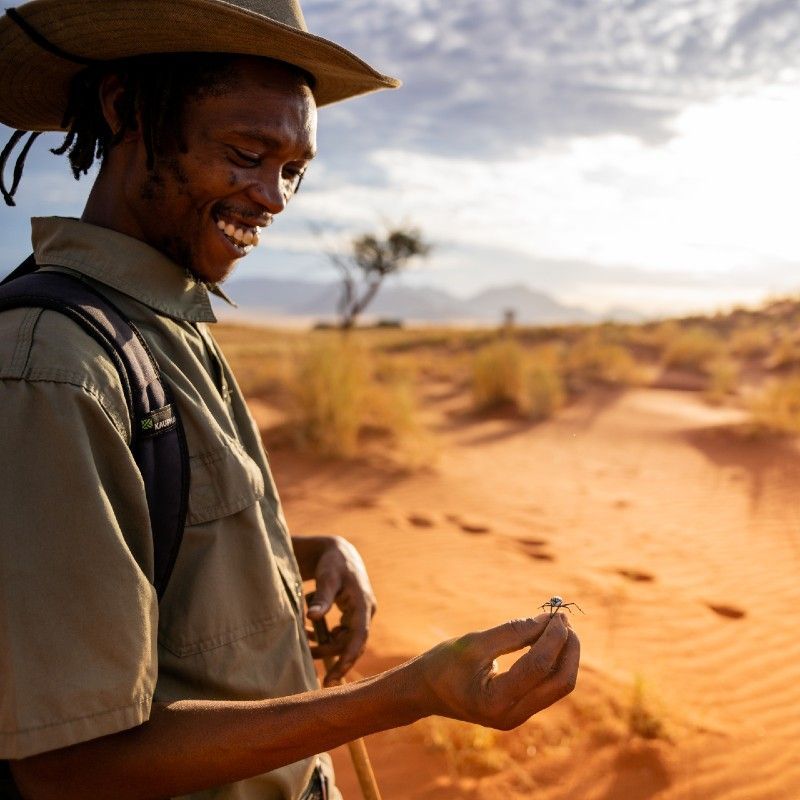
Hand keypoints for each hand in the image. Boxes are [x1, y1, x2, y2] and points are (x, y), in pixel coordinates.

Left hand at [295, 536, 376, 685]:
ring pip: (345, 639)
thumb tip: (312, 617)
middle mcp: (365, 612)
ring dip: (326, 645)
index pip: (359, 637)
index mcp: (363, 604)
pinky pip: (341, 632)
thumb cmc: (333, 563)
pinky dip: (326, 636)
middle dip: (332, 656)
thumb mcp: (327, 578)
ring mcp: (360, 614)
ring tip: (306, 648)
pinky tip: (309, 633)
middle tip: (309, 664)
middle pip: (352, 643)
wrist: (339, 551)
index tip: (334, 675)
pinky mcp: (352, 614)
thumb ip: (322, 598)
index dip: (348, 657)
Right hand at [412, 613, 578, 729]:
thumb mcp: (475, 642)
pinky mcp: (519, 710)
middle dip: (568, 649)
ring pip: (558, 686)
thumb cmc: (444, 663)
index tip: (558, 614)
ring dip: (564, 655)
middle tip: (564, 620)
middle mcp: (512, 716)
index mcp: (496, 701)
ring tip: (559, 626)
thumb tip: (549, 620)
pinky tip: (548, 640)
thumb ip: (513, 632)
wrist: (425, 691)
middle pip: (560, 683)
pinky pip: (547, 686)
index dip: (553, 638)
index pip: (539, 667)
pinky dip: (552, 662)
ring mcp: (518, 717)